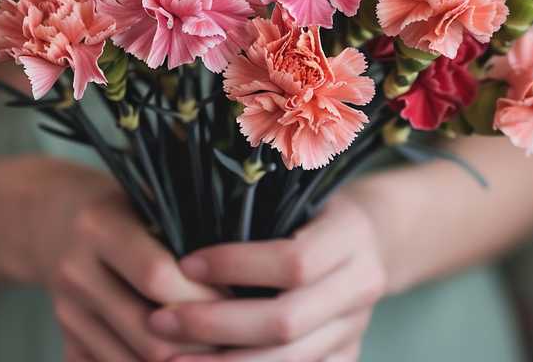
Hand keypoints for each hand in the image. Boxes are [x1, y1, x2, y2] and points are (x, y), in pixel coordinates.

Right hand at [41, 186, 221, 360]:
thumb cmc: (117, 207)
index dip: (203, 296)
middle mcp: (76, 273)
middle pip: (148, 331)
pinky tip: (180, 355)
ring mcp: (67, 313)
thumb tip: (240, 278)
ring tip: (214, 351)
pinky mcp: (65, 340)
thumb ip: (182, 230)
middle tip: (234, 336)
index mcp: (99, 228)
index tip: (238, 299)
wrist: (48, 220)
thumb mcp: (144, 200)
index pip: (156, 276)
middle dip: (199, 341)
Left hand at [146, 192, 385, 361]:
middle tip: (160, 320)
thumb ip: (255, 202)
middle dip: (216, 325)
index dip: (236, 266)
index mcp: (351, 236)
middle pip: (287, 322)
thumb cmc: (312, 208)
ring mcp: (356, 329)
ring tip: (169, 356)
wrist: (372, 242)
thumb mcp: (295, 188)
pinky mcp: (346, 358)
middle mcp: (362, 286)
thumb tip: (181, 221)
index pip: (294, 262)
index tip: (184, 265)